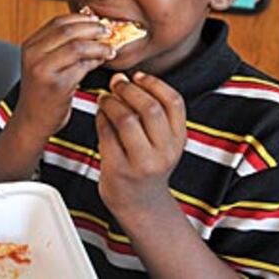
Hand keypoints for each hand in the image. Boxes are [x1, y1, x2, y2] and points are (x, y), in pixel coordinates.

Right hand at [15, 14, 114, 139]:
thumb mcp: (44, 63)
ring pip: (77, 47)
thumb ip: (61, 46)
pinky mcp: (57, 85)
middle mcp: (33, 55)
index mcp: (30, 46)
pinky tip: (101, 62)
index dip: (81, 18)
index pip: (58, 22)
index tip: (96, 20)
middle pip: (68, 30)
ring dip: (98, 46)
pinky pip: (82, 67)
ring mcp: (43, 70)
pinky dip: (95, 62)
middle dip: (92, 29)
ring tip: (109, 48)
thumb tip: (91, 29)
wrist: (32, 121)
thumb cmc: (42, 92)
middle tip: (107, 31)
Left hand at [95, 72, 186, 220]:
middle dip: (128, 90)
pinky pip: (106, 134)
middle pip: (149, 108)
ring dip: (111, 103)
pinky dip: (100, 119)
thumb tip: (123, 79)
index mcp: (178, 139)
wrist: (139, 203)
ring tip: (104, 98)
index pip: (174, 102)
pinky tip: (99, 115)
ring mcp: (142, 162)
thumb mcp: (160, 140)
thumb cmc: (145, 164)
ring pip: (126, 120)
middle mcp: (164, 151)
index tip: (137, 76)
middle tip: (115, 84)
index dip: (154, 83)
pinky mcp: (119, 169)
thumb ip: (150, 112)